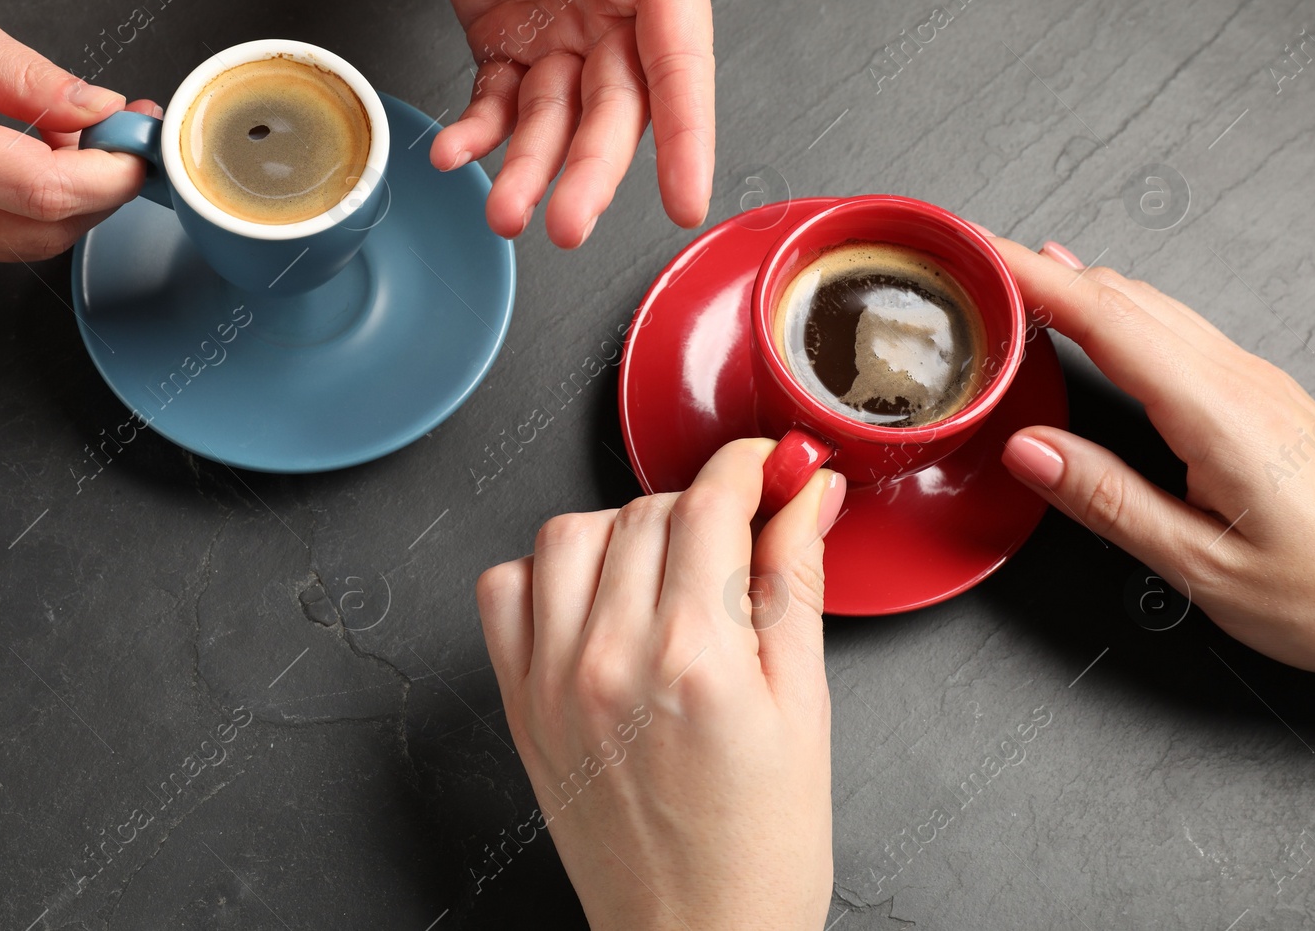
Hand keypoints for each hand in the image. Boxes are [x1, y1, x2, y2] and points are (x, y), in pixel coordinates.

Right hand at [0, 0, 159, 261]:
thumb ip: (28, 76)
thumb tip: (97, 109)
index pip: (45, 189)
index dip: (111, 174)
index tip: (137, 144)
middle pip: (43, 231)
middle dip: (100, 191)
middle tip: (117, 136)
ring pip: (18, 246)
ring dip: (66, 204)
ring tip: (72, 142)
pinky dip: (22, 209)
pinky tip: (27, 163)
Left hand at [412, 0, 712, 247]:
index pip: (680, 67)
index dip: (685, 138)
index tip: (684, 198)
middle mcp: (615, 9)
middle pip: (614, 113)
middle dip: (590, 174)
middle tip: (566, 224)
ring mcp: (558, 29)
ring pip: (553, 122)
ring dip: (529, 170)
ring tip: (501, 208)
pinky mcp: (504, 35)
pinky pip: (496, 101)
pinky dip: (477, 133)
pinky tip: (456, 153)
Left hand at [476, 439, 845, 929]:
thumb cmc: (762, 847)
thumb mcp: (806, 707)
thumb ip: (797, 583)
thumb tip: (810, 495)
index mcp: (696, 658)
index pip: (709, 503)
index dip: (747, 467)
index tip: (768, 469)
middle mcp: (611, 658)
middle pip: (646, 511)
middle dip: (701, 506)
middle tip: (738, 538)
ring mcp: (553, 679)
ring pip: (570, 533)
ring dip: (624, 529)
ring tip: (667, 571)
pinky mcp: (520, 703)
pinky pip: (503, 590)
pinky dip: (546, 573)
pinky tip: (595, 599)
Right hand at [994, 238, 1314, 677]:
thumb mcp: (1205, 568)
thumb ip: (1109, 502)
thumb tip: (1028, 451)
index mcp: (1217, 413)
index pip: (1104, 318)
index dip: (1031, 276)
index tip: (974, 249)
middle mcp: (1238, 381)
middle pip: (1122, 297)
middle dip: (1037, 268)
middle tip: (968, 262)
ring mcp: (1254, 383)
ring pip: (1149, 307)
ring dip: (1075, 285)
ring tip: (1010, 281)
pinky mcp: (1261, 398)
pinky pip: (1172, 329)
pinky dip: (1112, 312)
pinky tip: (1092, 320)